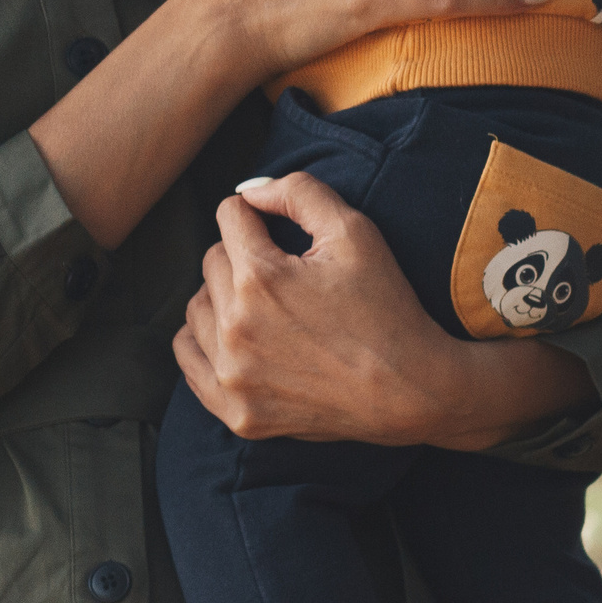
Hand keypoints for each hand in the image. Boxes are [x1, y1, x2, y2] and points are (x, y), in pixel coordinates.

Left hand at [173, 173, 592, 448]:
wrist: (413, 391)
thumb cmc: (386, 306)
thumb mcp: (355, 231)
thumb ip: (297, 192)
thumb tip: (247, 190)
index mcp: (260, 277)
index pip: (229, 216)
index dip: (259, 216)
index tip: (281, 232)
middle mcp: (236, 327)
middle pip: (212, 260)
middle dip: (244, 256)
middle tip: (286, 275)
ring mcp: (232, 376)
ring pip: (198, 307)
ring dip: (223, 297)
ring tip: (268, 307)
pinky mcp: (235, 412)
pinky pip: (188, 356)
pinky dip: (205, 340)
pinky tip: (238, 337)